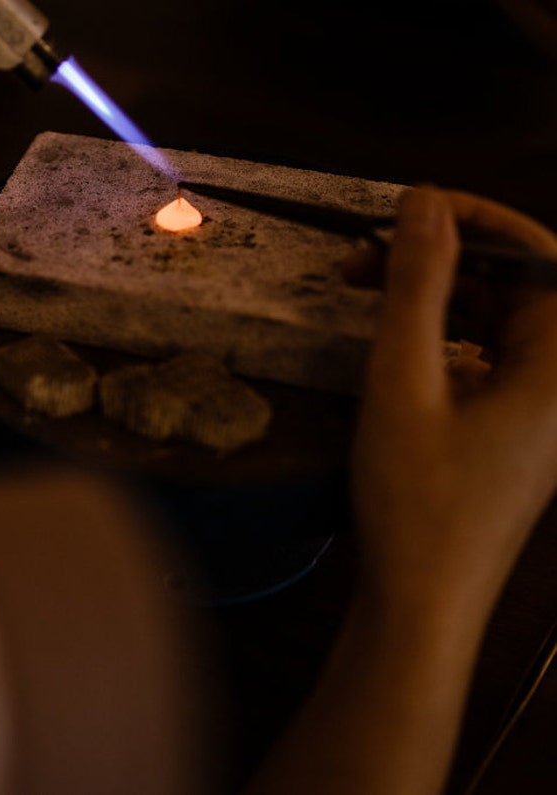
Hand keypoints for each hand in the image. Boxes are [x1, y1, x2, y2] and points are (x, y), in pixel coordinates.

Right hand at [351, 187, 556, 619]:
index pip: (540, 256)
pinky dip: (449, 336)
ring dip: (442, 298)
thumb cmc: (416, 499)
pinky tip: (404, 344)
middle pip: (519, 286)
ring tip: (371, 293)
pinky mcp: (519, 429)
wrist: (422, 603)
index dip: (478, 220)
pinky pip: (493, 358)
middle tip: (367, 260)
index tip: (408, 211)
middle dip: (447, 261)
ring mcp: (545, 409)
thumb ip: (418, 288)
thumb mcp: (405, 384)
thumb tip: (423, 201)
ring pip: (502, 321)